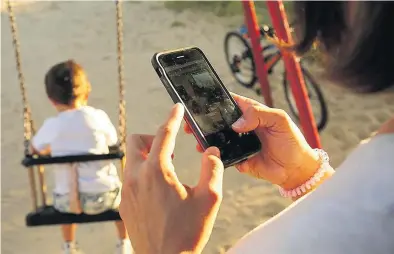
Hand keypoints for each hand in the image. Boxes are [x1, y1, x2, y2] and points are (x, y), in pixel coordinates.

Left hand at [120, 104, 223, 253]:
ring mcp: (127, 191)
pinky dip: (142, 173)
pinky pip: (130, 177)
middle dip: (153, 137)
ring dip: (147, 156)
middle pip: (137, 141)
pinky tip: (158, 189)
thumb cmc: (187, 233)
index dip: (172, 118)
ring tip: (167, 170)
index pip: (164, 134)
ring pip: (131, 159)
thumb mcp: (210, 199)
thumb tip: (211, 151)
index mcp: (157, 172)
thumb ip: (213, 169)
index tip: (176, 108)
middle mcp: (136, 177)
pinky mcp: (124, 203)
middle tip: (171, 149)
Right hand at [184, 93, 319, 189]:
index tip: (199, 102)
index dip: (214, 101)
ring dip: (206, 138)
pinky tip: (209, 153)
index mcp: (250, 113)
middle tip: (191, 124)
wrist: (296, 169)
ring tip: (197, 140)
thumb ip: (259, 114)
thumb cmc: (291, 141)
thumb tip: (237, 123)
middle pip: (218, 121)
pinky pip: (223, 156)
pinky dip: (215, 155)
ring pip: (217, 139)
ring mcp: (238, 143)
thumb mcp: (279, 120)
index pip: (229, 102)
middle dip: (203, 121)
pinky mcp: (238, 159)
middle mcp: (242, 127)